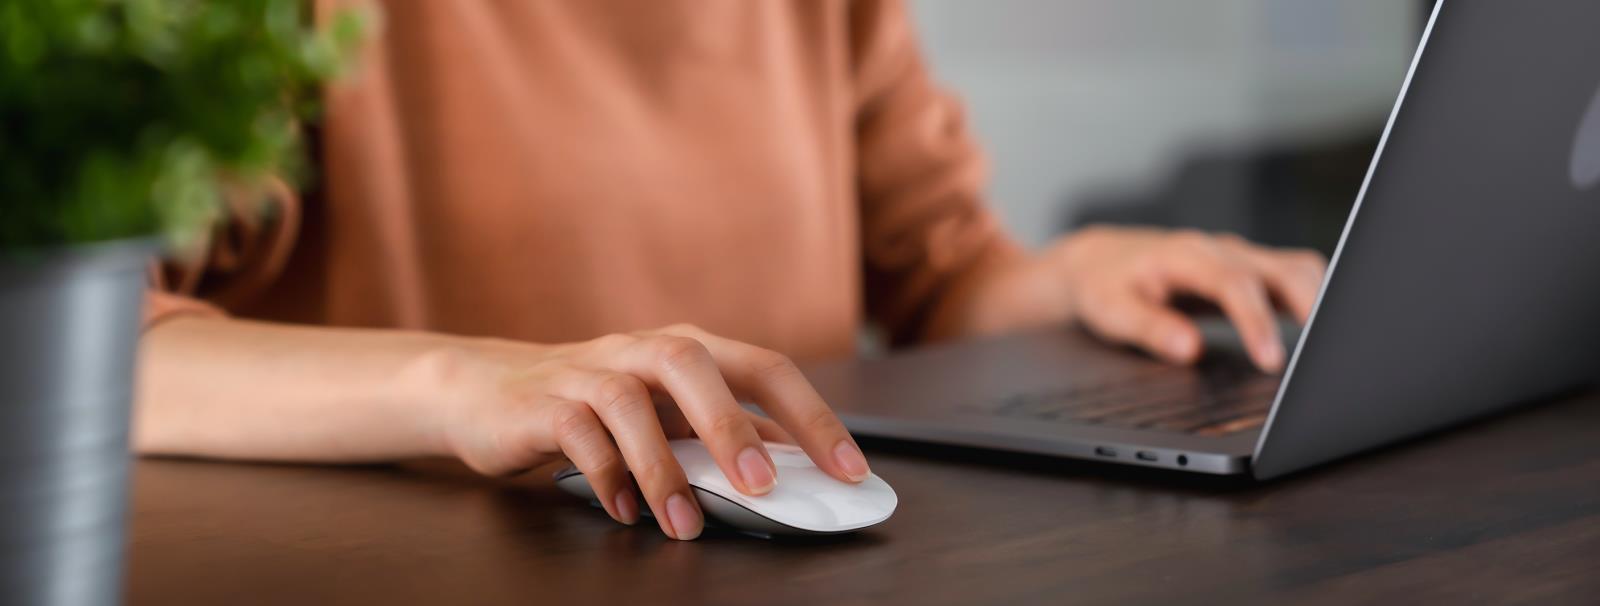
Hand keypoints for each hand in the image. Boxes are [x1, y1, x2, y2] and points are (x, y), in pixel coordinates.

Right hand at [425, 324, 869, 539]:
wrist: (486, 390)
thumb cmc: (594, 403)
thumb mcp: (667, 412)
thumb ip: (724, 430)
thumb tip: (796, 464)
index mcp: (687, 349)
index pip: (763, 368)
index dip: (811, 417)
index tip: (848, 471)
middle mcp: (639, 350)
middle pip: (692, 364)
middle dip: (731, 425)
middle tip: (761, 486)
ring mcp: (587, 372)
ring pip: (628, 402)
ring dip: (661, 466)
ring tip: (685, 524)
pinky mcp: (542, 404)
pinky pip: (577, 432)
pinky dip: (605, 475)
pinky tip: (626, 512)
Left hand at [1052, 226, 1326, 371]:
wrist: (1099, 260)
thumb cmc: (1104, 285)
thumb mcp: (1111, 311)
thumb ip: (1151, 329)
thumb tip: (1191, 350)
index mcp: (1187, 256)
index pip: (1236, 285)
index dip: (1258, 322)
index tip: (1272, 361)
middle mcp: (1220, 250)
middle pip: (1284, 268)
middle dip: (1311, 307)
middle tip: (1323, 355)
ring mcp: (1238, 257)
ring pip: (1297, 268)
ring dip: (1319, 300)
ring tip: (1329, 346)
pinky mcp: (1247, 270)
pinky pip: (1292, 276)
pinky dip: (1312, 299)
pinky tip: (1318, 332)